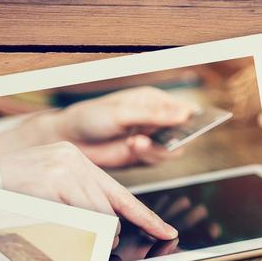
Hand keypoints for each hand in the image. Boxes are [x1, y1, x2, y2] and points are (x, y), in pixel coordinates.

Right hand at [0, 141, 177, 239]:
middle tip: (97, 243)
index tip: (168, 232)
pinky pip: (80, 220)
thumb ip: (81, 199)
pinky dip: (75, 229)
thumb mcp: (52, 186)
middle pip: (112, 213)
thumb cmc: (13, 186)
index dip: (147, 217)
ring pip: (100, 220)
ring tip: (66, 226)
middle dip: (110, 235)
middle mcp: (74, 161)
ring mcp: (63, 171)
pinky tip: (56, 219)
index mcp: (77, 160)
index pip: (122, 194)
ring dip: (92, 236)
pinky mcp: (51, 184)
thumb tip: (109, 228)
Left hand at [46, 87, 198, 168]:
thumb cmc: (91, 118)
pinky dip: (148, 155)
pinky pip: (158, 160)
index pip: (183, 107)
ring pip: (172, 149)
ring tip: (135, 142)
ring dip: (156, 148)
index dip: (192, 116)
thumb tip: (185, 113)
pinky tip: (131, 147)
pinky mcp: (143, 157)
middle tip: (158, 136)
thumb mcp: (122, 112)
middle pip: (182, 131)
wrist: (70, 140)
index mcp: (153, 100)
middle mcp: (155, 119)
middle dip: (173, 137)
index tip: (189, 122)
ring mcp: (150, 139)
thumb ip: (154, 115)